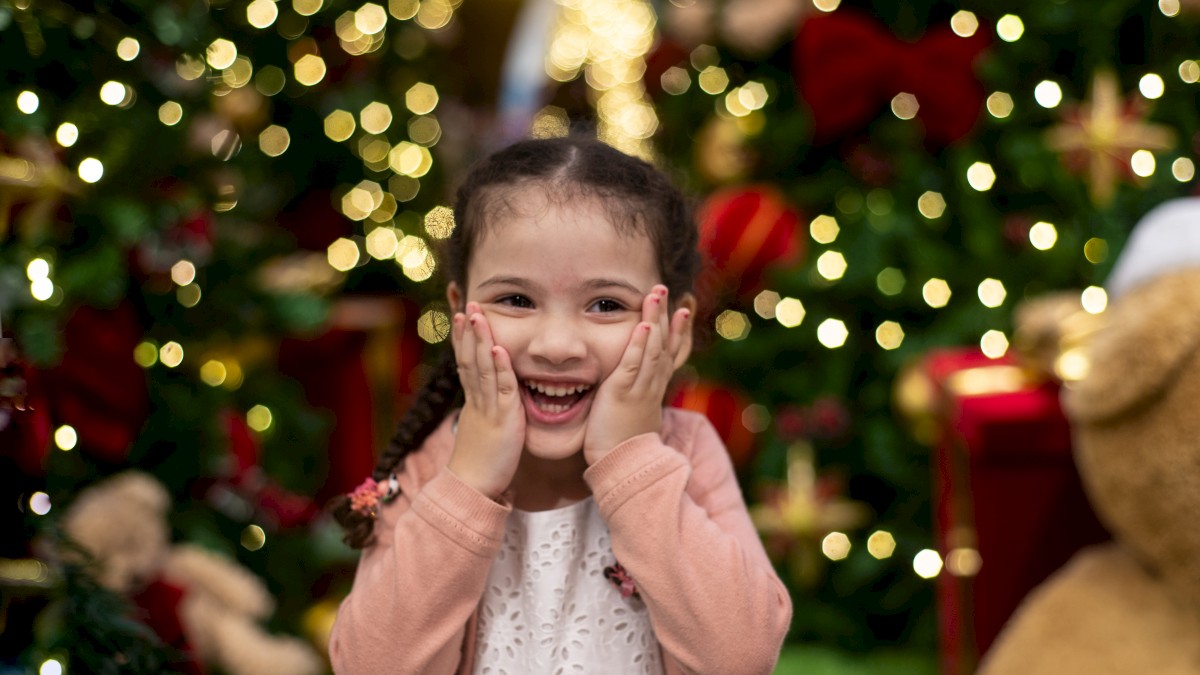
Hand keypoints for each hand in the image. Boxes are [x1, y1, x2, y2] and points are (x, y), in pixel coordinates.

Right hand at [446, 303, 524, 498]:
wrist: (472, 487)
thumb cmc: (482, 462)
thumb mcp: (483, 429)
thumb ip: (488, 411)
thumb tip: (492, 400)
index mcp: (473, 401)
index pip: (465, 362)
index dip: (462, 338)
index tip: (460, 315)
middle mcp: (477, 399)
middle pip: (469, 358)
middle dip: (468, 330)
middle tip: (467, 304)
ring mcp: (488, 408)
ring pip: (482, 368)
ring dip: (479, 340)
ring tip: (477, 315)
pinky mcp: (502, 419)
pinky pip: (501, 389)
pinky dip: (500, 367)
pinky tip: (497, 349)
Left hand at [584, 285, 691, 464]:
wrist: (622, 465)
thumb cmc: (622, 444)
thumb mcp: (633, 414)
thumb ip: (634, 397)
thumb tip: (629, 389)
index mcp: (654, 388)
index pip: (670, 353)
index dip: (677, 330)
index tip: (683, 308)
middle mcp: (652, 384)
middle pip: (664, 343)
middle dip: (666, 315)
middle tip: (667, 289)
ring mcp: (640, 387)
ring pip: (652, 348)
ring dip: (654, 319)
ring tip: (655, 294)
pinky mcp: (623, 393)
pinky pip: (634, 364)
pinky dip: (639, 345)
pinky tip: (643, 327)